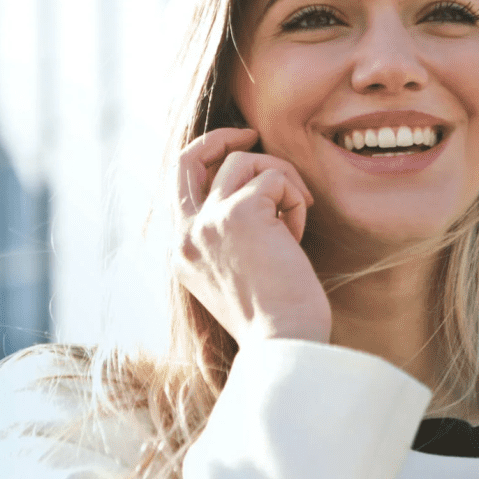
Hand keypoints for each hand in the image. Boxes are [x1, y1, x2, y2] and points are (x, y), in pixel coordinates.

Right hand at [174, 127, 331, 346]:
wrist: (284, 344)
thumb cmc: (275, 319)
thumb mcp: (237, 275)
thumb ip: (229, 237)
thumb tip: (255, 194)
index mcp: (182, 252)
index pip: (180, 185)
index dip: (208, 160)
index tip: (238, 152)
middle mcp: (186, 234)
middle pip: (188, 158)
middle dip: (221, 137)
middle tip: (253, 134)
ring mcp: (208, 222)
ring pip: (245, 162)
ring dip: (281, 180)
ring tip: (296, 217)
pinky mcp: (240, 213)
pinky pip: (275, 178)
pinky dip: (295, 199)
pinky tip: (298, 235)